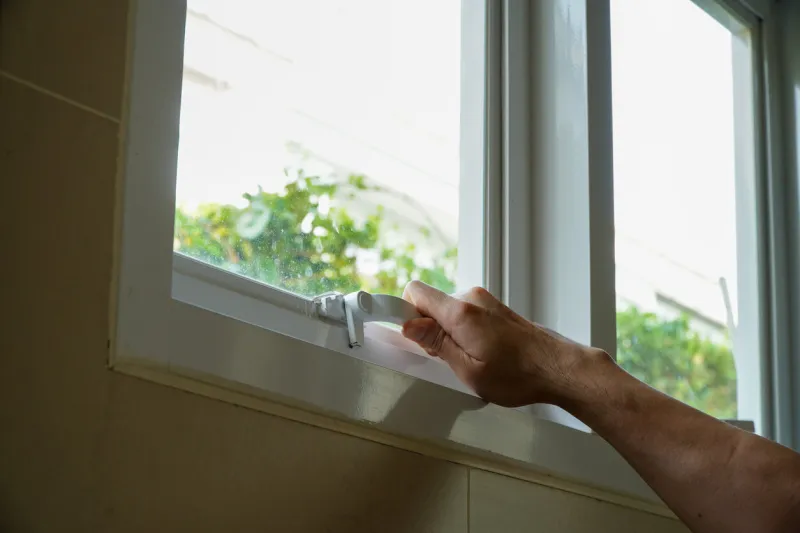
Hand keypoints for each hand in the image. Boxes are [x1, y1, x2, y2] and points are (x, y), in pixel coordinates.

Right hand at [401, 281, 605, 406]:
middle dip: (429, 330)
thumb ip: (436, 344)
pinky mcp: (494, 308)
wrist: (559, 368)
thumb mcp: (469, 370)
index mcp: (460, 312)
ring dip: (448, 333)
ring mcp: (485, 301)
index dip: (404, 311)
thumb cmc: (518, 375)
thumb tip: (409, 324)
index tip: (405, 333)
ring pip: (448, 311)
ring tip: (471, 358)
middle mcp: (471, 298)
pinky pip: (464, 314)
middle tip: (448, 359)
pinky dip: (463, 331)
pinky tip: (482, 352)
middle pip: (430, 303)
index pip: (416, 292)